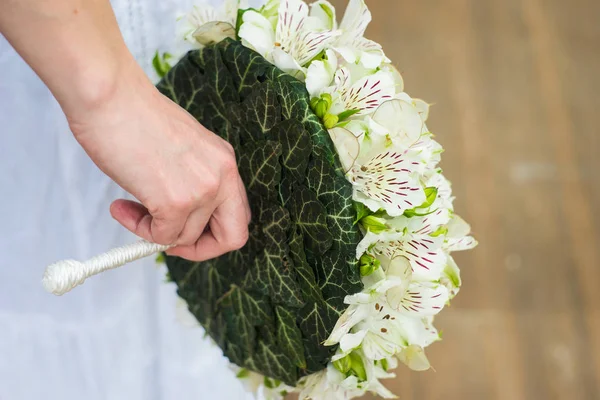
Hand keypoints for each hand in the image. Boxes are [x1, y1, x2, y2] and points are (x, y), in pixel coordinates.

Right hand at [68, 60, 250, 260]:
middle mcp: (222, 176)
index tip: (185, 229)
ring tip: (129, 207)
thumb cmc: (135, 116)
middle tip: (168, 238)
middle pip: (234, 237)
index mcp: (225, 161)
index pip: (239, 214)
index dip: (213, 231)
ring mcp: (202, 190)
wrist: (110, 96)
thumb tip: (181, 218)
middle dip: (200, 248)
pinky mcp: (175, 202)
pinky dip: (139, 229)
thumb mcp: (183, 150)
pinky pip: (161, 237)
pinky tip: (122, 207)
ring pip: (186, 238)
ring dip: (155, 231)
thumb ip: (191, 180)